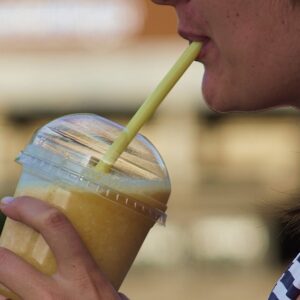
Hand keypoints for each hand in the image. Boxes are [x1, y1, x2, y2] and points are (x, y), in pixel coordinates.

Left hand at [0, 196, 128, 299]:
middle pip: (5, 261)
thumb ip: (99, 282)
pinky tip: (9, 294)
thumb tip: (91, 272)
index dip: (30, 207)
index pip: (55, 225)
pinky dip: (3, 298)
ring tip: (5, 276)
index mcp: (83, 275)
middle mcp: (55, 295)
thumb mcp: (112, 295)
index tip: (11, 202)